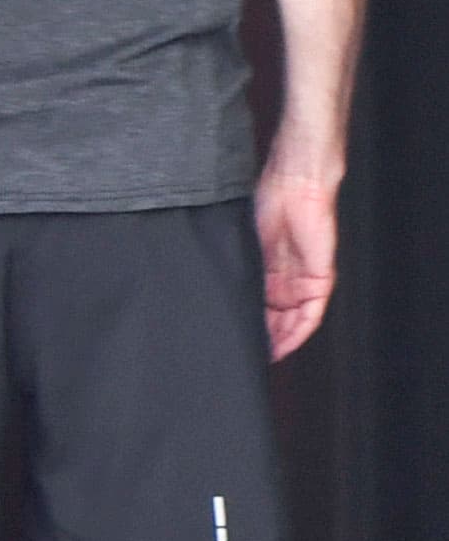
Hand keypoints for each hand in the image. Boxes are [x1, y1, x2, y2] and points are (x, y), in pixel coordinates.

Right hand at [253, 159, 338, 360]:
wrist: (294, 184)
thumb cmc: (268, 201)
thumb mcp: (244, 241)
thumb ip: (240, 268)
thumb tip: (220, 293)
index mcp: (267, 270)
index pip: (259, 307)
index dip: (249, 325)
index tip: (235, 339)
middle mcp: (286, 280)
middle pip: (276, 320)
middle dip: (263, 338)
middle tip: (246, 354)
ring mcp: (304, 281)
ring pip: (293, 322)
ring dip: (281, 341)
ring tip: (263, 355)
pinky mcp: (320, 280)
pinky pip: (311, 315)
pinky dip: (298, 332)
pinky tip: (284, 344)